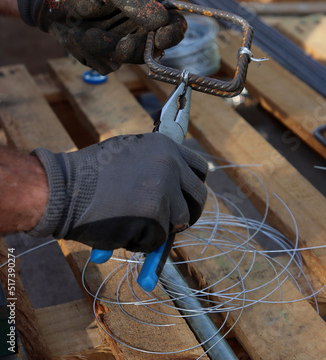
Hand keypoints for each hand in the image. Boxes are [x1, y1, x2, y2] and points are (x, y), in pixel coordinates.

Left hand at [16, 0, 185, 73]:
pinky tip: (80, 37)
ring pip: (127, 60)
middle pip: (152, 51)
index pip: (174, 25)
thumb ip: (136, 1)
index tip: (160, 39)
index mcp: (148, 8)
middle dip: (132, 48)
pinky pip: (106, 66)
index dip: (173, 35)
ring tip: (86, 32)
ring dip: (105, 48)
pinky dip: (91, 54)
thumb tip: (163, 20)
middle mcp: (139, 29)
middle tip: (112, 41)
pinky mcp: (105, 57)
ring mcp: (123, 44)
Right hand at [29, 133, 207, 252]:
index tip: (187, 198)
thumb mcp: (130, 153)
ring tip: (130, 219)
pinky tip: (119, 227)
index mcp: (165, 146)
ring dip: (159, 227)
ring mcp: (163, 191)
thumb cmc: (90, 174)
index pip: (200, 168)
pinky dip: (141, 242)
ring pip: (179, 221)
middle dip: (189, 212)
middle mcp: (170, 164)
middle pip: (199, 197)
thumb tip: (177, 186)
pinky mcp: (154, 217)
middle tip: (175, 222)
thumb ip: (156, 164)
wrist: (62, 188)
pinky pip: (158, 240)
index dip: (193, 187)